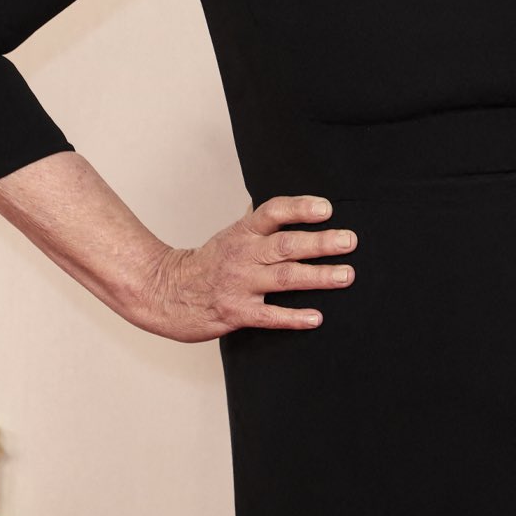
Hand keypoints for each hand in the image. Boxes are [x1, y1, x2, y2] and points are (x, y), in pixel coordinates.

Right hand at [143, 194, 356, 341]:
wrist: (166, 293)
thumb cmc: (207, 262)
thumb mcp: (232, 233)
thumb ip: (258, 218)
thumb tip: (279, 197)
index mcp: (244, 232)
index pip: (273, 212)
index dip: (300, 208)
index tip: (326, 208)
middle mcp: (244, 255)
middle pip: (286, 245)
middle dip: (321, 243)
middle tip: (350, 241)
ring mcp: (241, 284)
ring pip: (285, 278)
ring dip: (318, 277)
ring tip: (346, 275)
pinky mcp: (237, 313)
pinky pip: (270, 316)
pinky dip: (294, 318)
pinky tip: (316, 318)